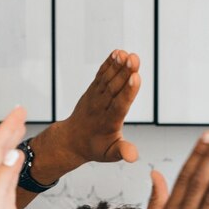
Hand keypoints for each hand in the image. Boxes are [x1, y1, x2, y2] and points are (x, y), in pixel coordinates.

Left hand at [0, 107, 26, 208]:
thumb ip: (3, 178)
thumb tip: (14, 153)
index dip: (8, 127)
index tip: (20, 111)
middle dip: (9, 131)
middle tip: (21, 114)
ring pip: (3, 162)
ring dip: (11, 145)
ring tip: (20, 131)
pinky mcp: (2, 205)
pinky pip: (9, 177)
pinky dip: (15, 164)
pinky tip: (18, 163)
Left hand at [50, 49, 141, 165]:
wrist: (72, 139)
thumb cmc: (96, 147)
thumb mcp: (110, 154)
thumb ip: (122, 152)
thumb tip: (133, 156)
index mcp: (107, 123)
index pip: (119, 106)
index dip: (127, 91)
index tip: (136, 78)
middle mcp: (100, 108)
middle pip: (114, 88)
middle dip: (124, 73)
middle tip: (134, 59)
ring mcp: (95, 97)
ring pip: (107, 79)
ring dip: (117, 65)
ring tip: (127, 53)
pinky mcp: (93, 90)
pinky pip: (101, 75)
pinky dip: (108, 64)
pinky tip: (117, 52)